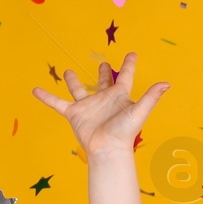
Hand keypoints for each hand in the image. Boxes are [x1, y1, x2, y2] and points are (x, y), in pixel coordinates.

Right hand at [31, 52, 167, 156]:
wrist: (108, 149)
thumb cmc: (125, 131)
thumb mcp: (139, 111)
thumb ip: (151, 97)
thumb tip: (167, 83)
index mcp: (120, 96)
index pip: (126, 76)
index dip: (129, 65)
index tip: (132, 54)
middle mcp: (104, 99)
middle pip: (104, 82)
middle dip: (104, 73)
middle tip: (104, 63)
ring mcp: (88, 106)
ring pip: (78, 90)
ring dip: (73, 81)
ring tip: (68, 71)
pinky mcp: (74, 113)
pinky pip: (57, 103)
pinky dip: (46, 97)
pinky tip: (35, 90)